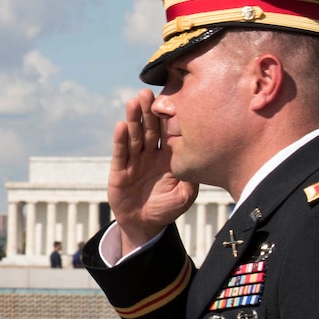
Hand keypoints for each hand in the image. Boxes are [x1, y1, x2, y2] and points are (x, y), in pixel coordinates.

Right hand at [108, 89, 197, 252]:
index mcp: (169, 156)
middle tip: (147, 93)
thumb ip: (192, 176)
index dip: (168, 117)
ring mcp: (134, 161)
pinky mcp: (120, 171)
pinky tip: (121, 126)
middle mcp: (151, 154)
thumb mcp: (186, 194)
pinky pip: (121, 153)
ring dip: (133, 120)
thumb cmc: (167, 208)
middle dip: (148, 111)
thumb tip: (198, 157)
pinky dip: (121, 140)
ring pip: (134, 137)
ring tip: (133, 103)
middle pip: (150, 128)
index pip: (168, 132)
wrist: (145, 225)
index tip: (171, 101)